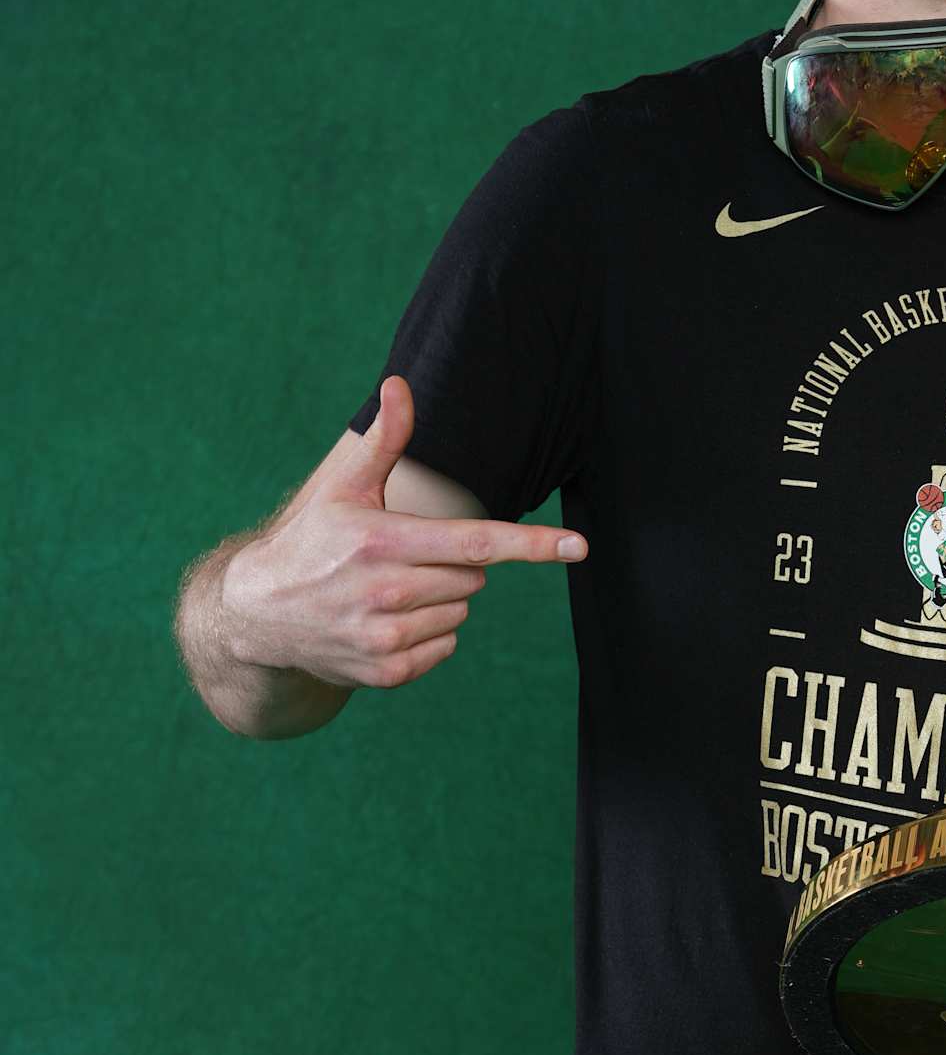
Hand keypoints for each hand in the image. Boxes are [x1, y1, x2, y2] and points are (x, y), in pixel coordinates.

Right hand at [220, 374, 586, 691]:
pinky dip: (432, 633)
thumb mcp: (341, 486)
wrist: (257, 615)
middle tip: (407, 557)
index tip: (578, 546)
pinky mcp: (385, 671)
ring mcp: (385, 636)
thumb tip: (401, 384)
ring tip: (392, 589)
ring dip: (443, 599)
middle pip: (474, 576)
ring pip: (462, 611)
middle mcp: (386, 593)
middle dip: (454, 563)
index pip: (476, 542)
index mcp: (382, 542)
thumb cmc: (309, 539)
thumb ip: (384, 439)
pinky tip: (390, 618)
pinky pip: (446, 647)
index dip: (533, 544)